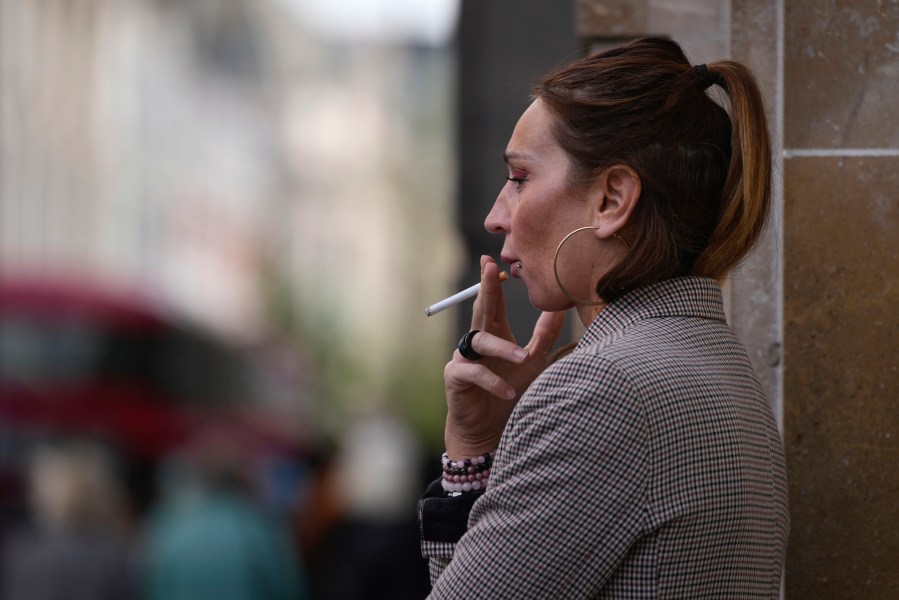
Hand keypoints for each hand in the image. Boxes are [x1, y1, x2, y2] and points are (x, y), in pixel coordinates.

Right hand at [443, 256, 564, 458]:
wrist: (489, 429)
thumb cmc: (509, 392)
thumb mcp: (532, 362)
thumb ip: (544, 337)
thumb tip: (560, 309)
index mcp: (493, 333)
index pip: (494, 302)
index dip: (493, 281)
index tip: (493, 259)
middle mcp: (476, 340)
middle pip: (481, 309)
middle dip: (486, 288)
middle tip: (490, 268)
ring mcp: (464, 357)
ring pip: (480, 341)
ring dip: (502, 348)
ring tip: (522, 358)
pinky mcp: (456, 377)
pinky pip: (474, 373)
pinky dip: (492, 382)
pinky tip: (508, 393)